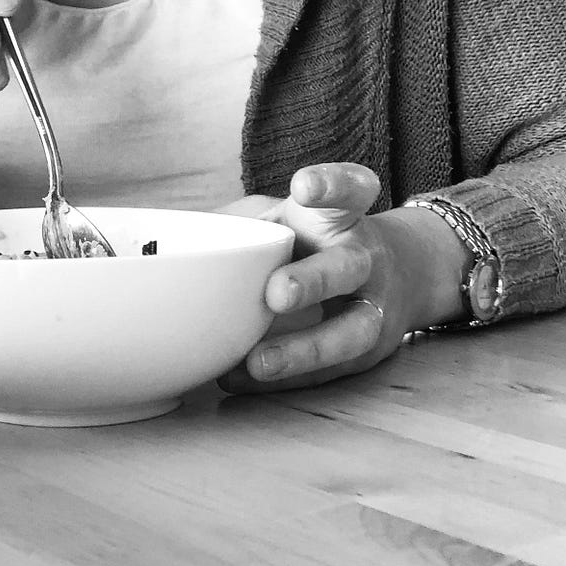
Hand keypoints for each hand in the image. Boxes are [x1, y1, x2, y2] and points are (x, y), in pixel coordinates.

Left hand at [217, 162, 425, 392]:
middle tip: (276, 293)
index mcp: (343, 218)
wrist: (395, 277)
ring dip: (305, 349)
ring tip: (258, 362)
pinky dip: (287, 379)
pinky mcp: (367, 352)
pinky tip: (242, 378)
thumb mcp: (290, 219)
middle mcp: (365, 259)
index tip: (303, 186)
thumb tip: (169, 240)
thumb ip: (244, 224)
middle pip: (348, 266)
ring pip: (351, 332)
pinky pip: (329, 371)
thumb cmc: (318, 244)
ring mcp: (373, 307)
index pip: (348, 192)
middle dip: (314, 280)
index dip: (331, 186)